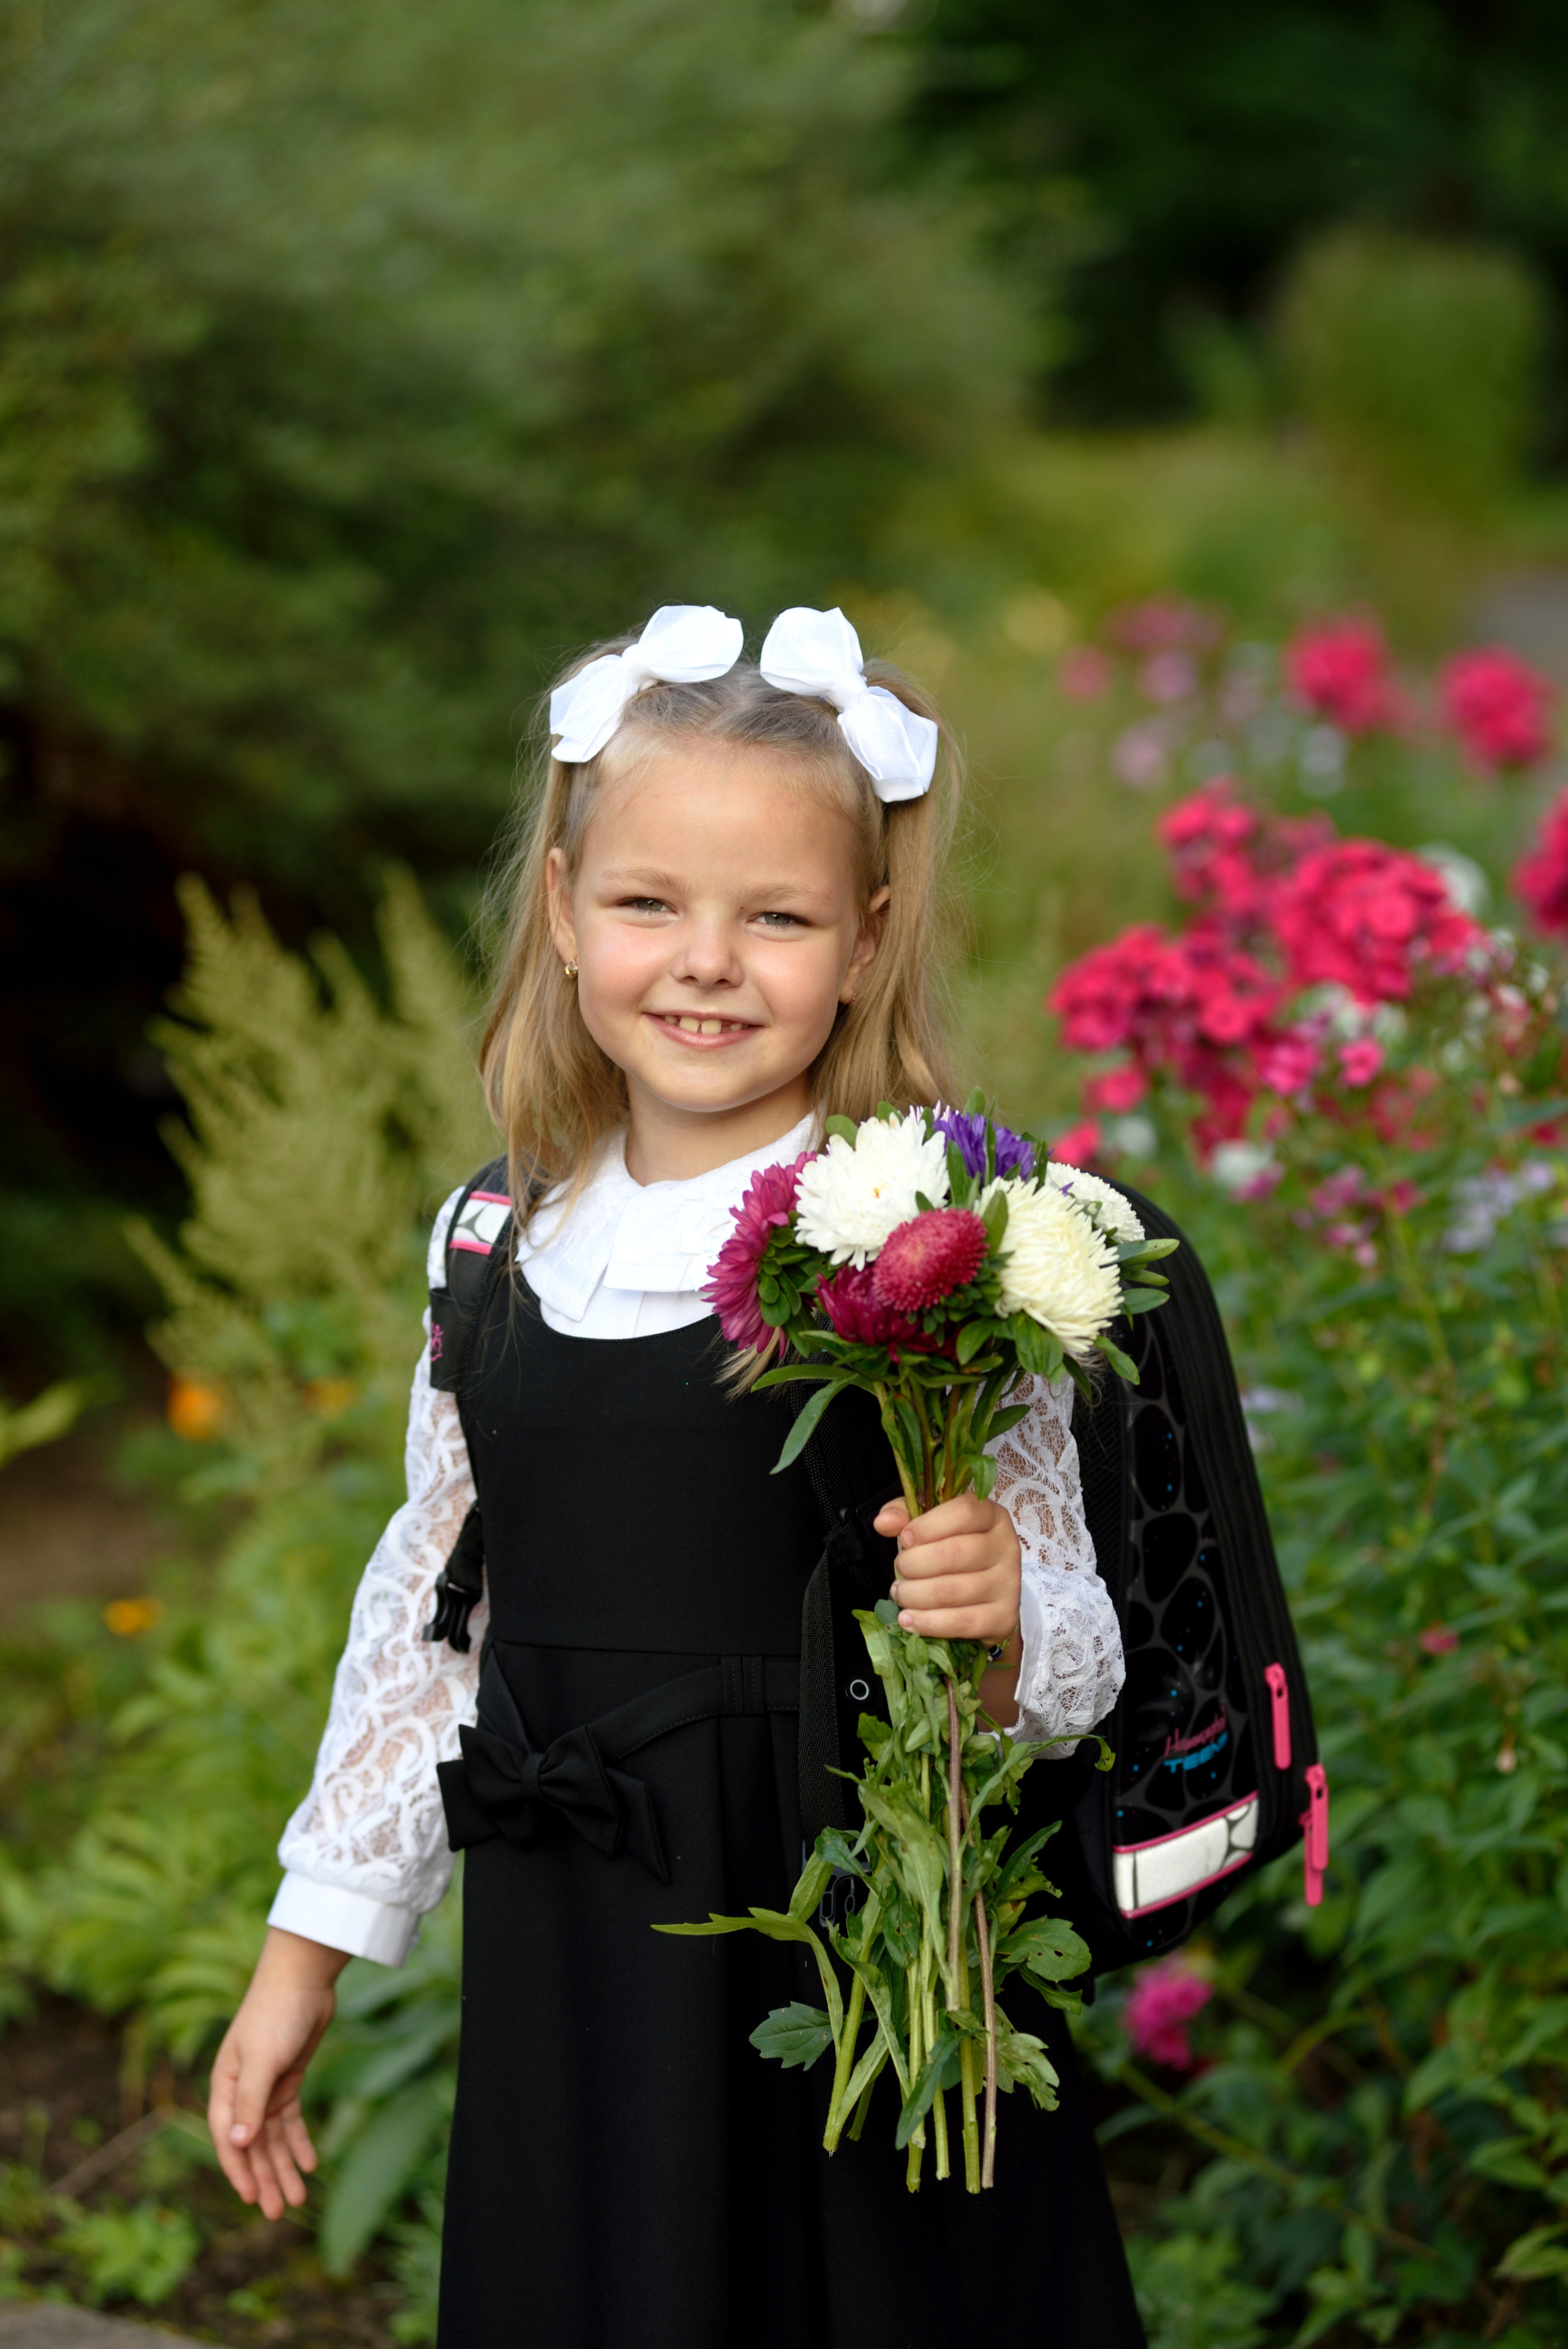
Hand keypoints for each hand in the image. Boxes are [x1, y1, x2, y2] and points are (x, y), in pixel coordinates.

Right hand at [208, 1928, 347, 2218]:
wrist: (303, 1979)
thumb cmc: (275, 2014)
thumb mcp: (261, 2059)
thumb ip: (249, 2101)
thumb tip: (235, 2144)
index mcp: (224, 2087)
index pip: (227, 2139)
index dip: (239, 2170)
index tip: (252, 2198)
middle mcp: (242, 2092)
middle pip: (252, 2145)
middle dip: (265, 2178)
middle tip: (279, 2213)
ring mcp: (266, 2088)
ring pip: (273, 2139)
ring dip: (283, 2167)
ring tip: (298, 2200)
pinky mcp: (288, 2081)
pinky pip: (291, 2121)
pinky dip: (299, 2142)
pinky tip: (310, 2164)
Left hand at [873, 1492, 1021, 1649]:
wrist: (985, 1597)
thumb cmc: (953, 1552)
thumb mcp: (930, 1524)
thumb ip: (905, 1515)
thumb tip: (884, 1522)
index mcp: (992, 1516)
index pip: (965, 1512)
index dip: (929, 1525)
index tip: (905, 1539)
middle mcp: (1006, 1547)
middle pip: (954, 1554)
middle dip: (914, 1564)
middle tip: (900, 1570)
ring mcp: (1008, 1584)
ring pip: (952, 1591)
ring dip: (915, 1595)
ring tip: (900, 1594)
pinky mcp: (1003, 1617)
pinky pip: (961, 1622)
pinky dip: (928, 1623)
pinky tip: (909, 1619)